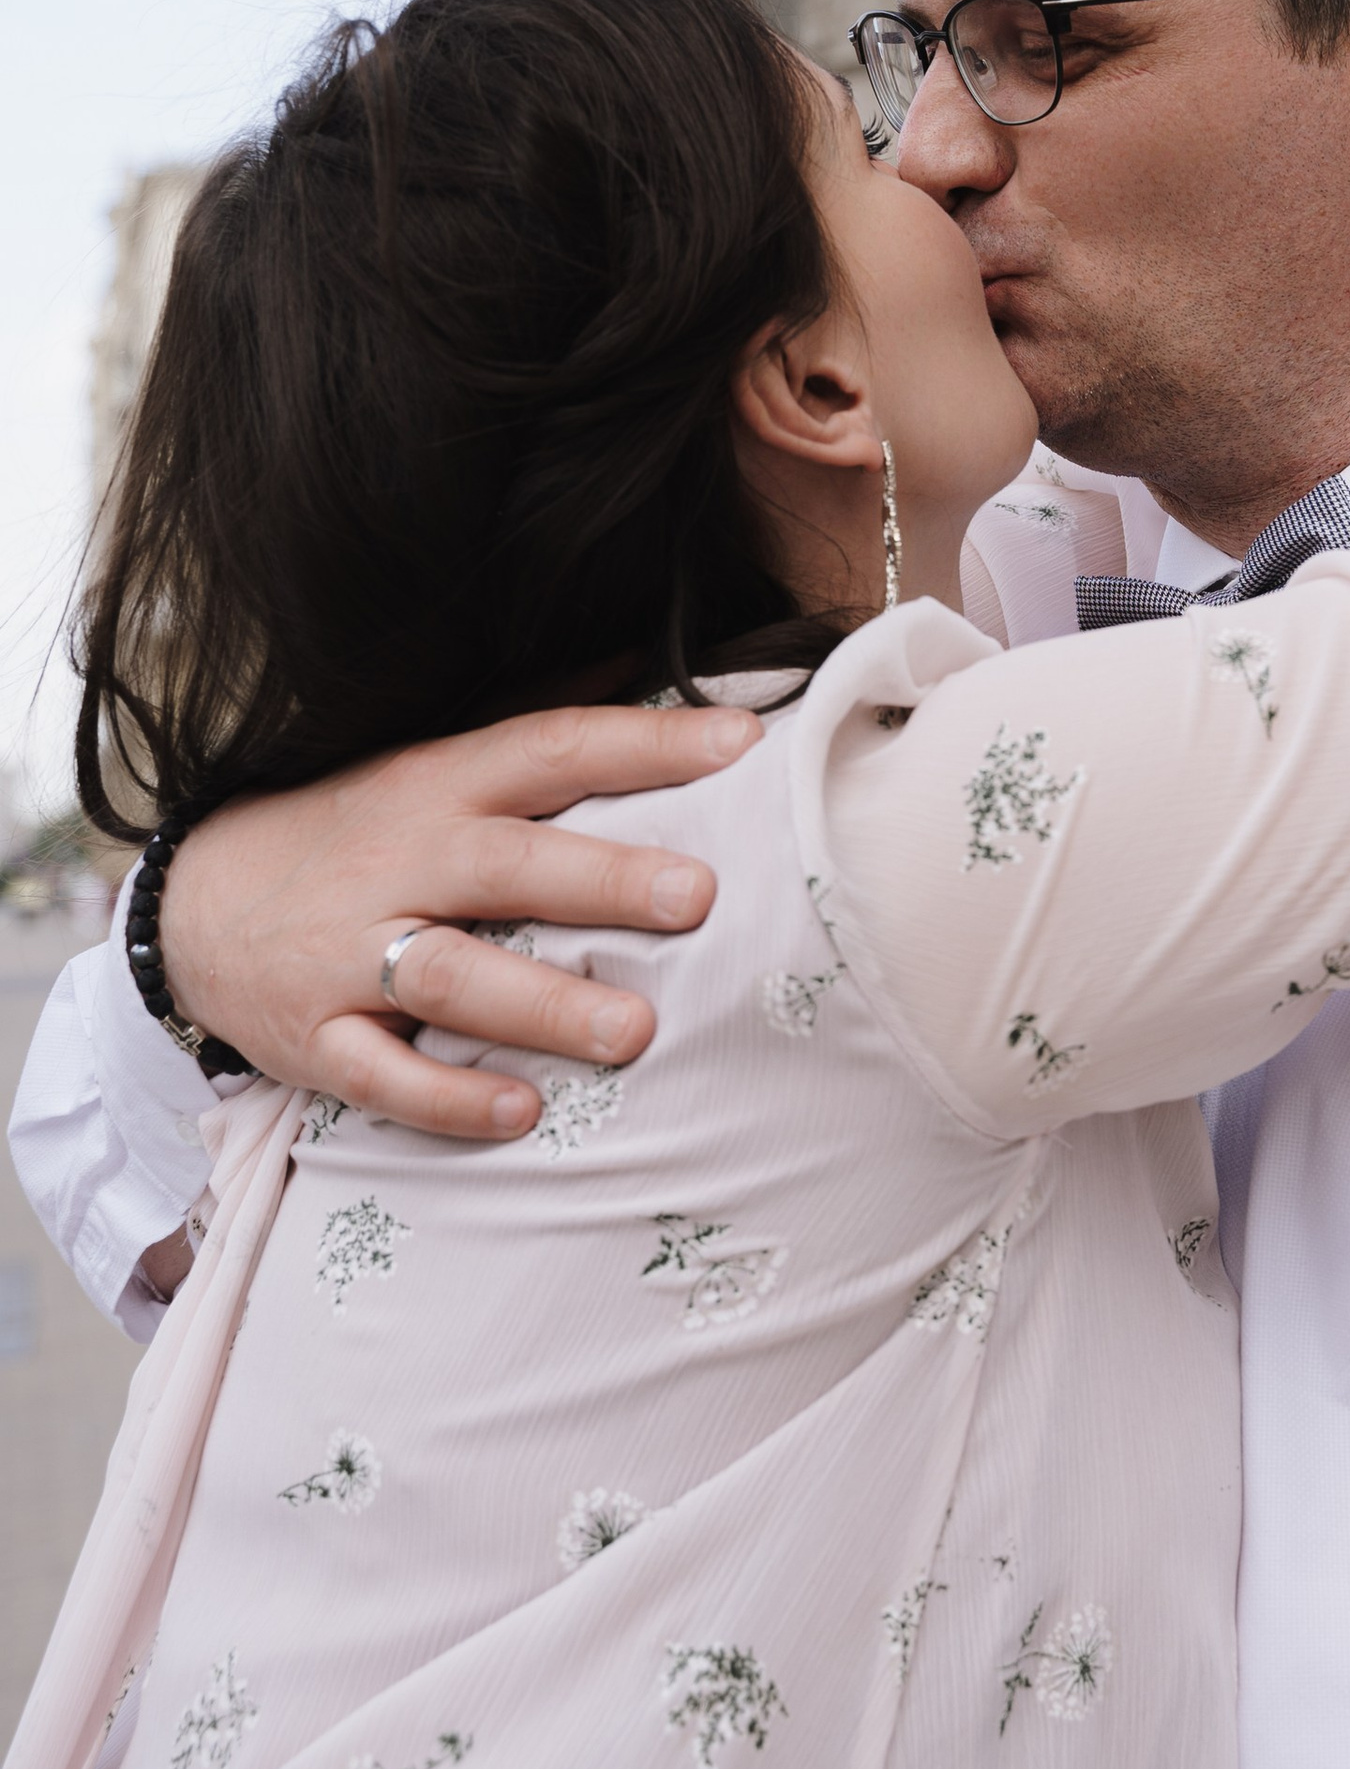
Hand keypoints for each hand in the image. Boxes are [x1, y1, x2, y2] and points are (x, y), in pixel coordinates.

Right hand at [160, 704, 763, 1138]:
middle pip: (507, 864)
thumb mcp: (428, 762)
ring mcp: (350, 955)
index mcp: (438, 785)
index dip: (646, 744)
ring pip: (452, 978)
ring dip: (543, 1008)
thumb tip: (644, 656)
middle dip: (602, 880)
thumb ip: (536, 724)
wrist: (191, 902)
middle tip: (696, 898)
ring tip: (635, 1033)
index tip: (740, 744)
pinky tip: (524, 1112)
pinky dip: (449, 1099)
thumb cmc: (348, 830)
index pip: (551, 749)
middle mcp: (400, 863)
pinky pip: (382, 1076)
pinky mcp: (316, 1039)